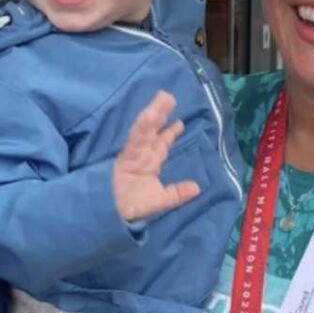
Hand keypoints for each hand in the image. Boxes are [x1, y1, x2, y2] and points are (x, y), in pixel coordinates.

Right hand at [113, 91, 200, 221]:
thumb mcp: (162, 201)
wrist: (115, 215)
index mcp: (150, 164)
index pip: (162, 144)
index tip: (180, 121)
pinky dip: (142, 127)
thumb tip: (198, 187)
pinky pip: (135, 139)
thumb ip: (178, 193)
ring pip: (145, 129)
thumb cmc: (135, 208)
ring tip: (162, 98)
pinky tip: (149, 115)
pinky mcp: (125, 156)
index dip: (170, 132)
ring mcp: (134, 154)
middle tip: (169, 97)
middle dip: (160, 114)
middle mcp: (142, 155)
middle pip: (153, 130)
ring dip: (153, 113)